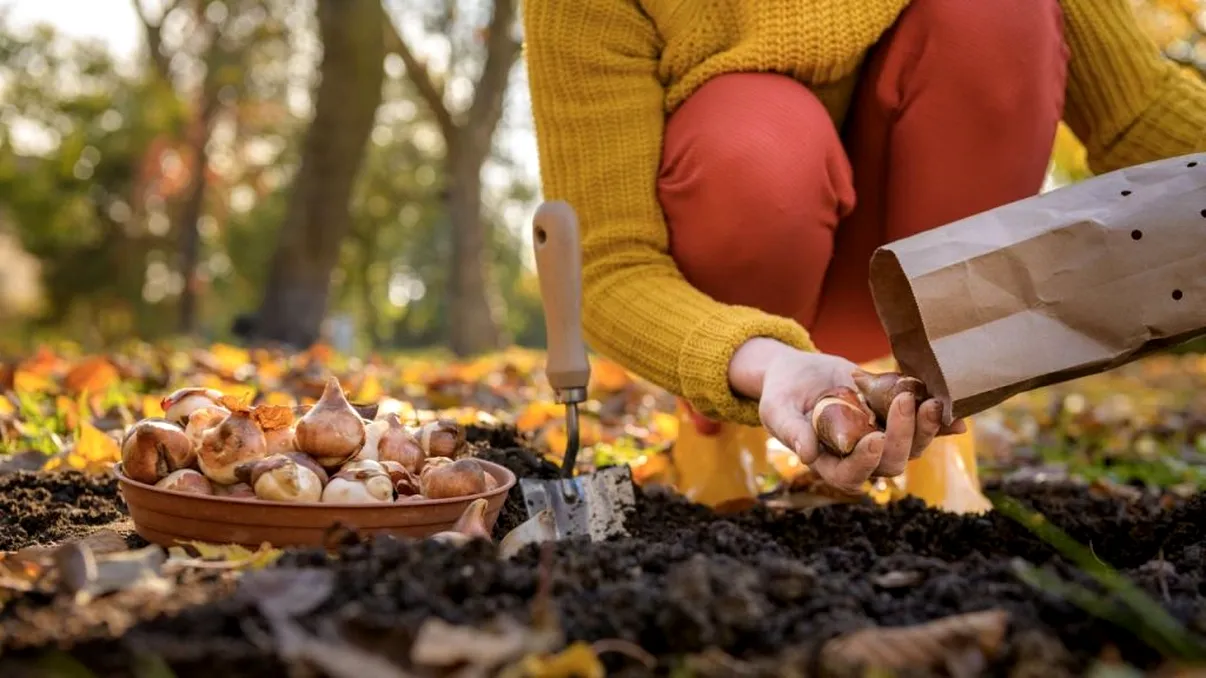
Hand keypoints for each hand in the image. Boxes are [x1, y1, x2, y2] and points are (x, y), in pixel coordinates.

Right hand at [728, 338, 965, 494]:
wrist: (799, 373)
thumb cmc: (782, 395)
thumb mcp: (777, 409)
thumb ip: (790, 431)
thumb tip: (807, 454)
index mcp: (828, 463)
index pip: (849, 475)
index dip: (865, 463)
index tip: (874, 439)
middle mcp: (860, 457)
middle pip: (889, 464)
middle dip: (902, 437)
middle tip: (903, 402)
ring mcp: (881, 438)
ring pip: (911, 448)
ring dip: (925, 429)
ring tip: (930, 402)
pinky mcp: (895, 419)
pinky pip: (923, 427)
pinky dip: (941, 425)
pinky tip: (957, 418)